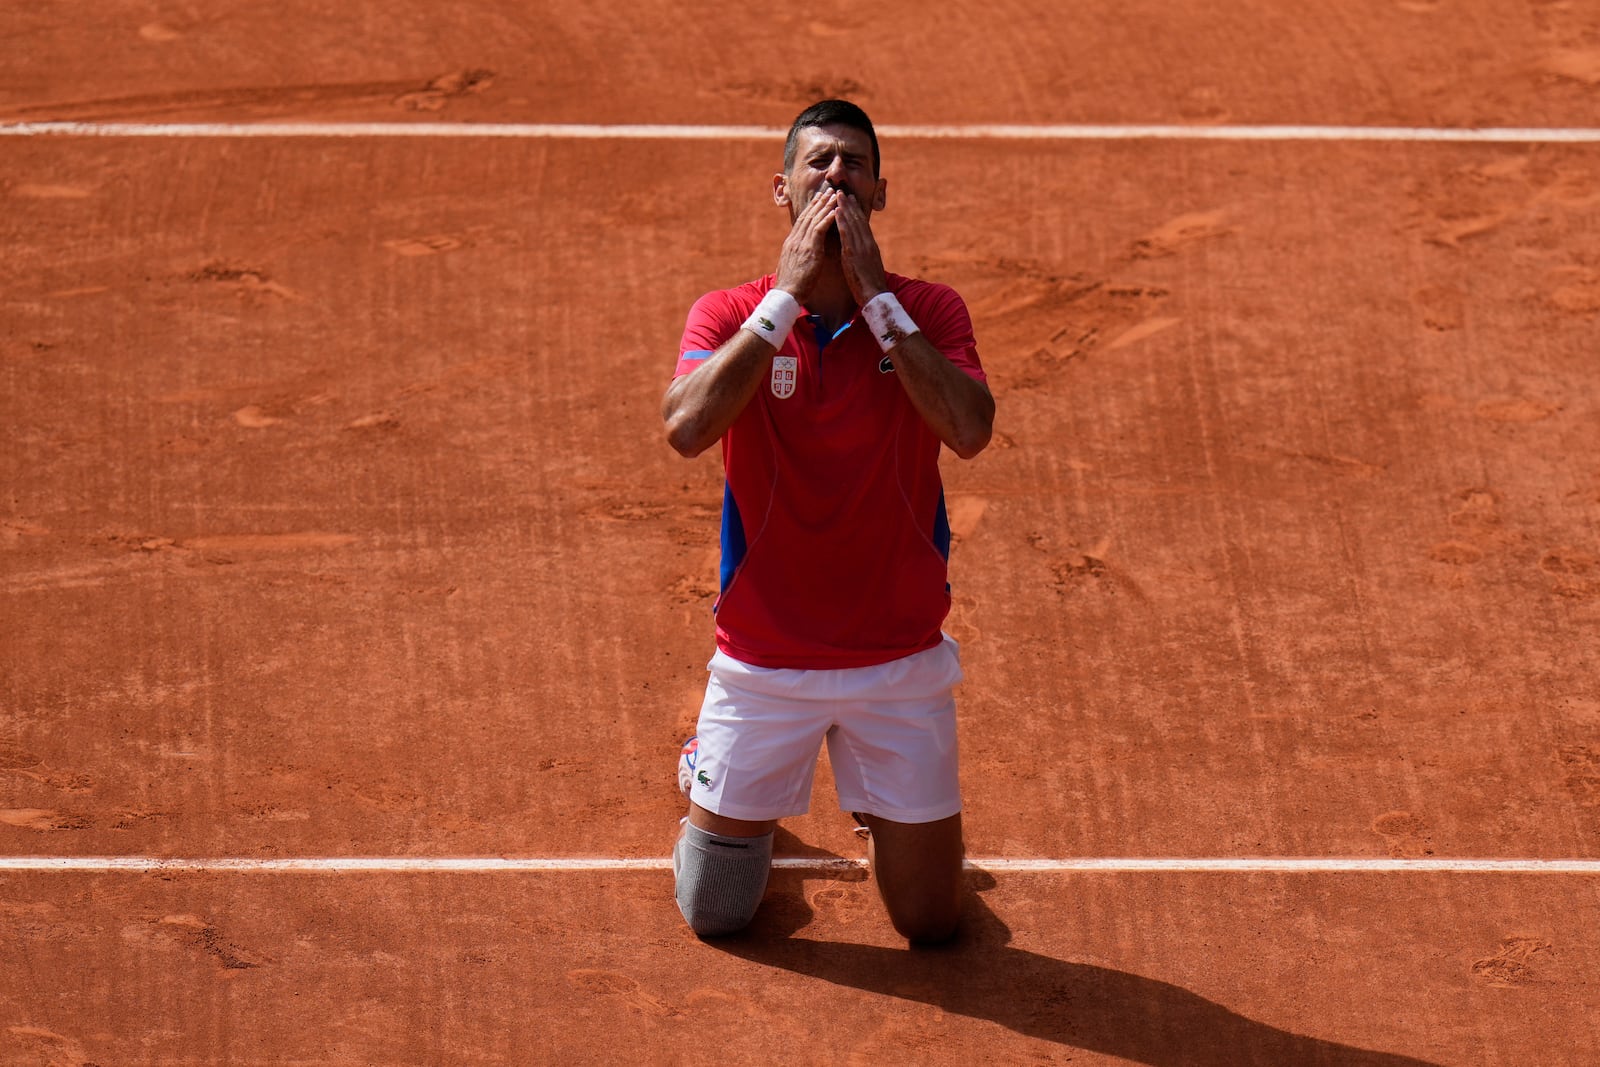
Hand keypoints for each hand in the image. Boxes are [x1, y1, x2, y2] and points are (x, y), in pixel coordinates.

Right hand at [773, 186, 841, 303]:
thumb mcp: (791, 266)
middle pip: (807, 216)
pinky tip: (835, 211)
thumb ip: (795, 256)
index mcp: (791, 243)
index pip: (801, 221)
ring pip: (814, 219)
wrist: (787, 294)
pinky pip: (819, 230)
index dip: (810, 209)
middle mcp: (795, 240)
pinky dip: (827, 219)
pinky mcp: (809, 250)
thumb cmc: (790, 285)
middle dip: (818, 202)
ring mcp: (801, 244)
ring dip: (825, 206)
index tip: (818, 199)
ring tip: (835, 195)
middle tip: (828, 191)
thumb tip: (797, 253)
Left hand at [835, 193, 888, 305]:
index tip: (850, 199)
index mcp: (870, 246)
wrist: (875, 296)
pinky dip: (842, 221)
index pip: (862, 224)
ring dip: (845, 208)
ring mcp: (862, 248)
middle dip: (849, 205)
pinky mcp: (854, 254)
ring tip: (837, 195)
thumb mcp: (868, 266)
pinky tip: (837, 211)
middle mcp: (867, 243)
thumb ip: (863, 256)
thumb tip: (859, 251)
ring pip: (853, 223)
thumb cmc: (871, 286)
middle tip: (841, 191)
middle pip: (858, 220)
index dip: (856, 211)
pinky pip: (847, 235)